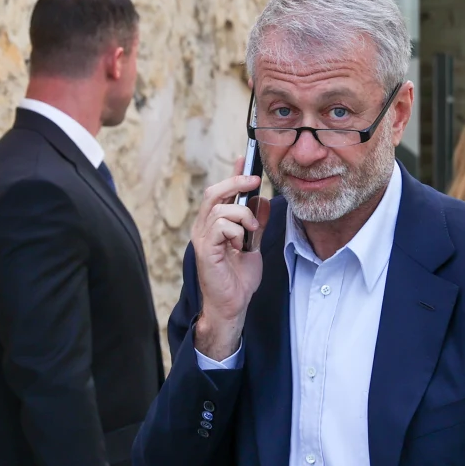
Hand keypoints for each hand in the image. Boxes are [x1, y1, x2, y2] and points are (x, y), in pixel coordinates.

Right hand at [192, 159, 271, 359]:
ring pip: (220, 208)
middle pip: (214, 193)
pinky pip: (220, 227)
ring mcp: (202, 238)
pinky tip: (240, 244)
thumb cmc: (238, 279)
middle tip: (254, 182)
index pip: (220, 193)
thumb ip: (257, 223)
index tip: (245, 159)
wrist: (233, 306)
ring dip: (242, 215)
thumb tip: (263, 201)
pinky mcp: (205, 250)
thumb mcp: (253, 245)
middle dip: (235, 183)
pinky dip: (235, 231)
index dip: (232, 175)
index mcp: (214, 225)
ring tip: (252, 231)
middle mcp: (203, 228)